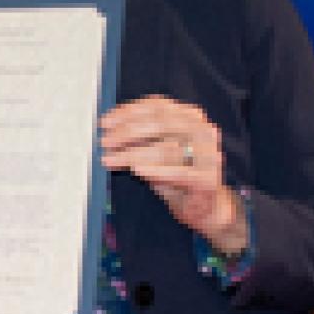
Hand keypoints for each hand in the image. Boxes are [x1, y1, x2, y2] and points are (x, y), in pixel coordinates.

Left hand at [99, 95, 246, 253]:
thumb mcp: (156, 147)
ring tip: (110, 160)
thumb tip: (107, 124)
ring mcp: (209, 155)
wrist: (206, 207)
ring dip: (132, 154)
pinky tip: (136, 171)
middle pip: (161, 124)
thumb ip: (139, 134)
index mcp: (191, 116)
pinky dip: (155, 171)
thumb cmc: (176, 172)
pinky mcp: (207, 180)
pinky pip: (177, 174)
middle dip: (127, 132)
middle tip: (105, 142)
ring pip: (166, 149)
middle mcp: (203, 131)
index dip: (128, 112)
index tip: (105, 122)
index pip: (157, 106)